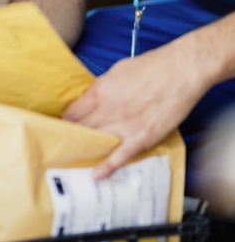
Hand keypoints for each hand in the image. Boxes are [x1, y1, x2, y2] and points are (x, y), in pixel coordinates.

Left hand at [63, 42, 207, 178]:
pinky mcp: (144, 136)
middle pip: (81, 130)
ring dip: (87, 151)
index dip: (64, 123)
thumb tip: (91, 99)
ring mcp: (126, 124)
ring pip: (98, 142)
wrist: (181, 69)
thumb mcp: (117, 71)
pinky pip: (122, 155)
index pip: (72, 113)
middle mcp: (109, 109)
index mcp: (100, 91)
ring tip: (76, 160)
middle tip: (64, 148)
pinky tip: (97, 175)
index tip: (60, 129)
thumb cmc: (152, 66)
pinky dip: (108, 166)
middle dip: (72, 139)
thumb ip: (102, 88)